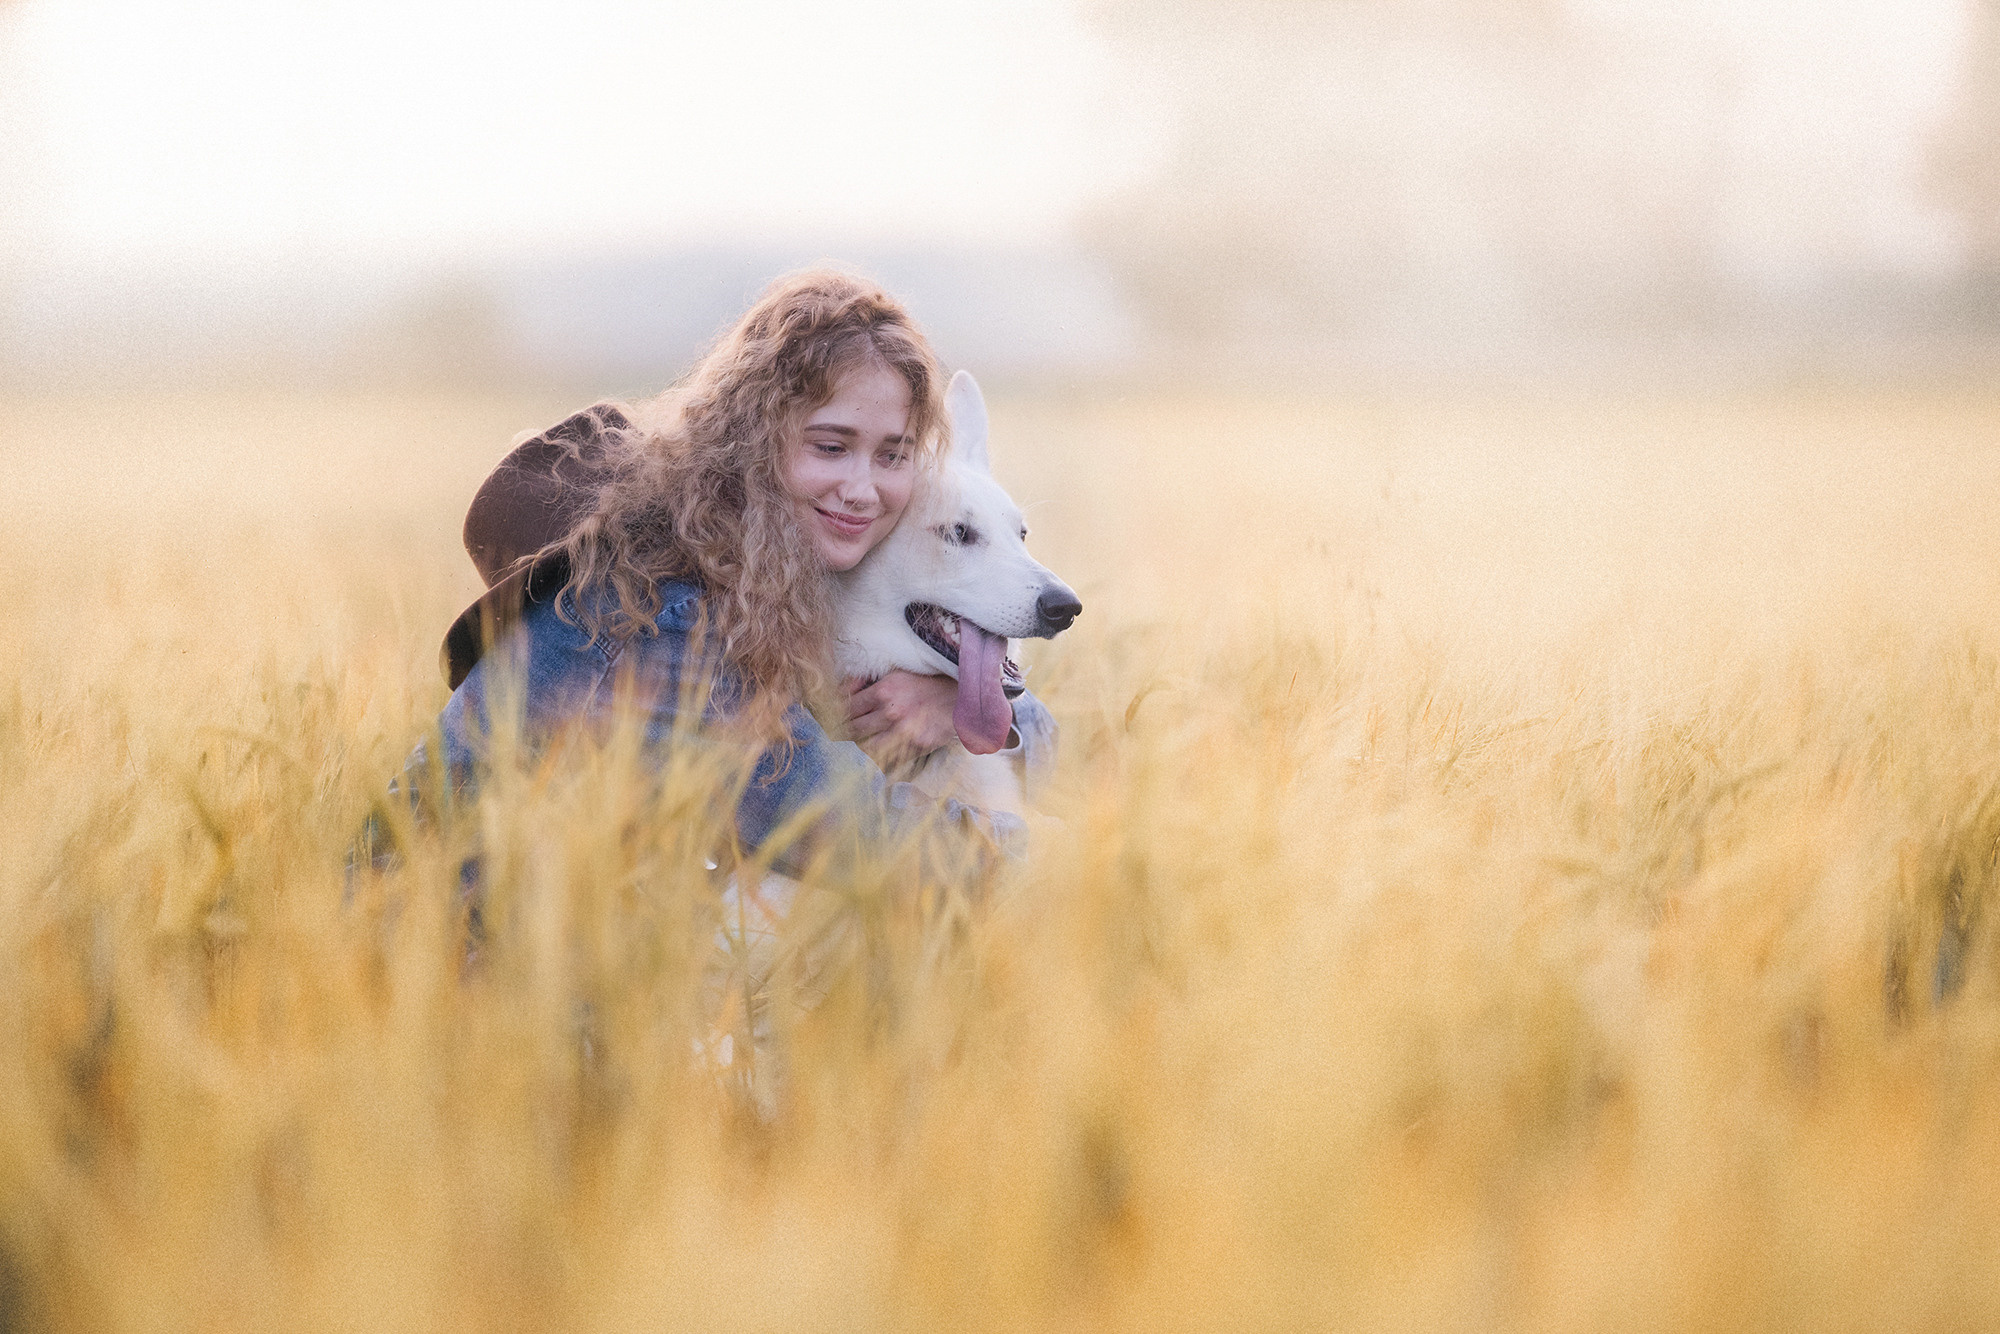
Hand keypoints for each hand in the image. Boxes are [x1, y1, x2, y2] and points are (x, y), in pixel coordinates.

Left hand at [846, 670, 961, 768]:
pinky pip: (888, 758)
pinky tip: (878, 753)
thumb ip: (870, 683)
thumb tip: (846, 691)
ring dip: (859, 746)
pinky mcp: (915, 747)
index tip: (837, 717)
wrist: (960, 697)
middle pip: (852, 729)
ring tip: (859, 743)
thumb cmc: (926, 684)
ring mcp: (903, 733)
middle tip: (842, 732)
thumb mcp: (896, 674)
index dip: (839, 713)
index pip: (847, 708)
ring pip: (865, 747)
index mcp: (884, 691)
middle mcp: (891, 712)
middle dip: (844, 731)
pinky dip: (879, 758)